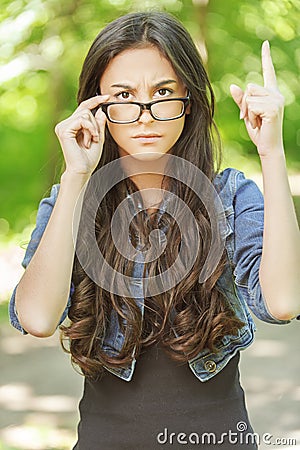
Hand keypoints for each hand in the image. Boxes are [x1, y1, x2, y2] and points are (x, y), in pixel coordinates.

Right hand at [55, 94, 109, 175]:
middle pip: (86, 110)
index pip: (83, 108)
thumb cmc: (89, 158)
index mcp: (72, 126)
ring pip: (85, 115)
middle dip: (95, 124)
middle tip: (95, 138)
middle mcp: (65, 124)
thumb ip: (98, 124)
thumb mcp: (98, 138)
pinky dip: (90, 129)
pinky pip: (82, 120)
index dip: (95, 101)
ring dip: (93, 129)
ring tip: (90, 141)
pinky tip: (88, 141)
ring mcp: (62, 126)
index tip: (107, 97)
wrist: (83, 170)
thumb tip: (100, 110)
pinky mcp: (64, 130)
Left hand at [230, 41, 283, 157]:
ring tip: (256, 121)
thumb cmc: (259, 131)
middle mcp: (276, 94)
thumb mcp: (247, 113)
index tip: (265, 44)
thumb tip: (232, 85)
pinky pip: (251, 105)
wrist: (268, 147)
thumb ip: (241, 100)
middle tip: (251, 118)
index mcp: (271, 93)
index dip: (266, 57)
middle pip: (250, 87)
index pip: (268, 71)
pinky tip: (259, 124)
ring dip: (247, 111)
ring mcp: (276, 100)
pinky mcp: (273, 108)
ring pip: (249, 96)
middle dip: (245, 104)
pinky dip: (250, 116)